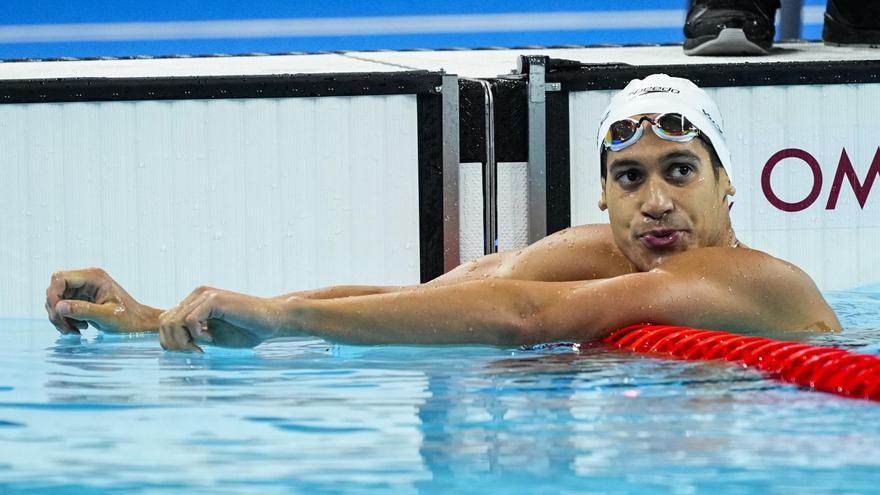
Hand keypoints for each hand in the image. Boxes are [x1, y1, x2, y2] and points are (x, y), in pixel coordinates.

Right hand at [46, 268, 160, 334]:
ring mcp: (83, 289)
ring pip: (57, 300)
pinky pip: (63, 307)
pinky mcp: (82, 299)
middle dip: (56, 310)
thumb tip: (59, 306)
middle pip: (55, 290)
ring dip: (60, 317)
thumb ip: (84, 310)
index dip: (53, 296)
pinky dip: (65, 319)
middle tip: (66, 328)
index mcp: (94, 277)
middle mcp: (87, 279)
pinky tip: (79, 328)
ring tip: (75, 330)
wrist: (139, 324)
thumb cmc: (129, 319)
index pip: (60, 279)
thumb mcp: (107, 316)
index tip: (57, 314)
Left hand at [158, 286, 284, 351]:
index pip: (165, 322)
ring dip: (183, 341)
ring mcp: (204, 295)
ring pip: (173, 322)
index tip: (192, 352)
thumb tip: (170, 345)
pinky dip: (196, 335)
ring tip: (201, 348)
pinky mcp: (214, 300)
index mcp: (194, 302)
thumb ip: (192, 336)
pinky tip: (209, 339)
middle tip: (195, 352)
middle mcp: (196, 295)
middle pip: (164, 322)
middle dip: (175, 343)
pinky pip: (190, 321)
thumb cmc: (246, 329)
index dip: (172, 342)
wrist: (271, 321)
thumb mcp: (212, 336)